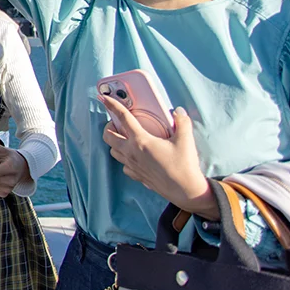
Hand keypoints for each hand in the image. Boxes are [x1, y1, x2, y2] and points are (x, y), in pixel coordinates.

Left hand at [101, 97, 218, 218]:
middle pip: (108, 137)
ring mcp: (132, 166)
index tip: (104, 98)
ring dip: (115, 143)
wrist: (185, 191)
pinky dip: (125, 159)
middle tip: (117, 123)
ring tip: (124, 138)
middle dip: (108, 127)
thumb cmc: (184, 165)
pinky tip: (134, 156)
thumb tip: (178, 111)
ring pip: (113, 151)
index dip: (112, 106)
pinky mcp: (137, 176)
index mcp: (141, 140)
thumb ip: (182, 122)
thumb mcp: (185, 140)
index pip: (123, 118)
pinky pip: (124, 166)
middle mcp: (132, 153)